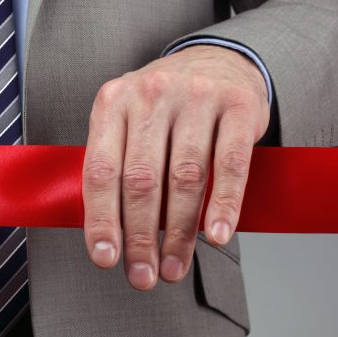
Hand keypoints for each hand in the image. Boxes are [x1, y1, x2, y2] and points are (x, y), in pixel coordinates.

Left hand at [83, 45, 269, 289]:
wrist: (217, 60)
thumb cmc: (164, 108)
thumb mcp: (128, 121)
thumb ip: (116, 165)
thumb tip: (107, 236)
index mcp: (112, 103)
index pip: (100, 170)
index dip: (101, 220)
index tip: (105, 259)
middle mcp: (150, 95)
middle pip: (141, 180)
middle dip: (140, 237)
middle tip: (142, 276)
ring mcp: (195, 97)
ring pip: (185, 177)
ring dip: (179, 232)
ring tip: (174, 266)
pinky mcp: (237, 105)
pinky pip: (230, 165)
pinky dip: (224, 206)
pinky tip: (217, 236)